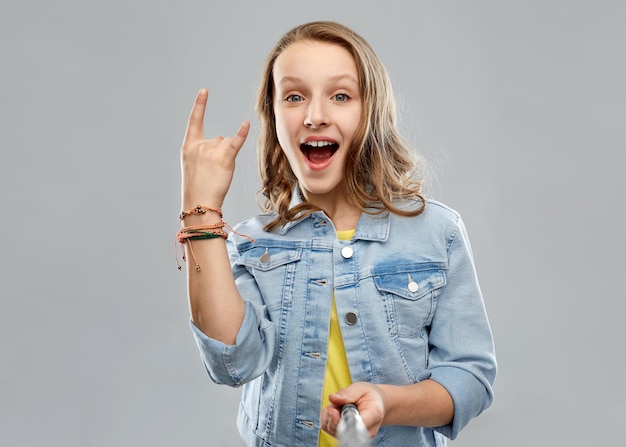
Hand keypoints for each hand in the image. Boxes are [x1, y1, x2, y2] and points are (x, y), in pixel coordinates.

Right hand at [180, 88, 249, 208]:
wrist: (199, 204)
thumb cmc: (197, 186)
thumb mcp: (193, 164)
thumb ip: (205, 148)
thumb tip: (222, 139)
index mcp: (188, 146)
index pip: (194, 120)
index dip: (200, 105)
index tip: (204, 90)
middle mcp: (199, 145)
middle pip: (218, 139)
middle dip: (218, 153)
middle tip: (211, 172)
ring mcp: (211, 152)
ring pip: (227, 144)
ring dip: (226, 157)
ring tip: (218, 174)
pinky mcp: (224, 159)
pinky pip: (235, 143)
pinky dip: (241, 134)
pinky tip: (246, 124)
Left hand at [321, 382, 385, 438]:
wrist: (374, 403)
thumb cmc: (369, 395)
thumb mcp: (361, 388)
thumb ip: (348, 393)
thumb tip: (333, 398)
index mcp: (372, 415)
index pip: (354, 425)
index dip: (340, 419)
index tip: (334, 409)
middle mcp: (364, 430)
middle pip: (340, 429)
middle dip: (332, 414)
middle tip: (337, 402)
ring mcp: (353, 435)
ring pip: (331, 428)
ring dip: (329, 415)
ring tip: (337, 405)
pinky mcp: (344, 435)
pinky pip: (328, 428)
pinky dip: (327, 417)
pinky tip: (334, 410)